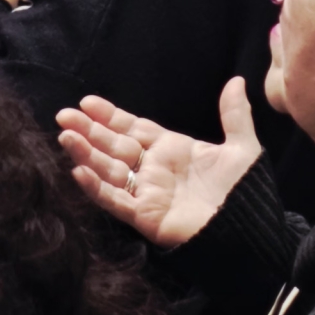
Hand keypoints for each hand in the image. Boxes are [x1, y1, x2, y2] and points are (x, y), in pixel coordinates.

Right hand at [58, 78, 259, 250]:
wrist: (250, 234)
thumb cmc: (245, 193)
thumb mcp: (242, 148)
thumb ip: (234, 115)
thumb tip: (237, 80)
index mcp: (172, 150)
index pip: (134, 128)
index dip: (110, 116)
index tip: (87, 102)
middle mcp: (154, 170)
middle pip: (114, 146)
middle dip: (89, 131)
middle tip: (64, 115)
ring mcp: (147, 193)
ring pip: (109, 170)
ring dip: (86, 154)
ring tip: (65, 137)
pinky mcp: (145, 216)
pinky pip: (115, 200)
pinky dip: (96, 187)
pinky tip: (78, 171)